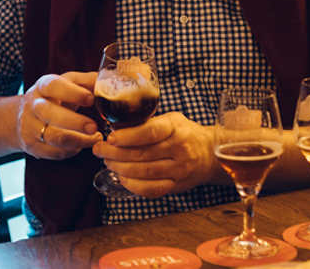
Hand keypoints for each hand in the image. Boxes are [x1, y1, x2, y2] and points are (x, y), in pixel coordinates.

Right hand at [17, 72, 101, 159]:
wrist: (23, 116)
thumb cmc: (53, 97)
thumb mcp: (67, 84)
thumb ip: (87, 82)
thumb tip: (109, 81)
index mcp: (43, 86)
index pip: (53, 86)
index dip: (73, 93)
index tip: (91, 99)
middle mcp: (33, 105)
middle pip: (49, 113)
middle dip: (75, 122)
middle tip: (94, 127)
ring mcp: (30, 127)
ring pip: (52, 137)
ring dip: (78, 140)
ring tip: (96, 138)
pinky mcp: (32, 146)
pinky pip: (53, 152)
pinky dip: (71, 151)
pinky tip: (82, 145)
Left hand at [92, 112, 215, 198]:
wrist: (209, 155)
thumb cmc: (184, 133)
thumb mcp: (170, 120)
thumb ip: (147, 123)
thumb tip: (116, 126)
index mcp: (176, 129)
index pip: (150, 132)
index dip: (128, 136)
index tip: (110, 137)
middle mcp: (179, 150)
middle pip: (143, 154)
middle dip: (115, 153)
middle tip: (100, 149)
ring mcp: (179, 170)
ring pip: (144, 172)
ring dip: (120, 168)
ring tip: (107, 161)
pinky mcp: (176, 186)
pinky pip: (152, 190)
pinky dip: (133, 185)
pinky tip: (122, 178)